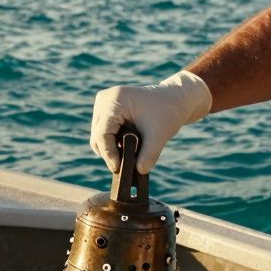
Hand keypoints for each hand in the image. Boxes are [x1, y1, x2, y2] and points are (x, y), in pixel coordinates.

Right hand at [89, 70, 210, 173]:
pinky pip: (103, 132)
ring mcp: (103, 103)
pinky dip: (112, 142)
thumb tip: (140, 171)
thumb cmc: (167, 112)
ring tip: (127, 157)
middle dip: (109, 153)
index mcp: (115, 100)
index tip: (118, 168)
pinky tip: (125, 148)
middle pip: (97, 135)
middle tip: (123, 167)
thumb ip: (150, 154)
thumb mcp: (160, 134)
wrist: (173, 99)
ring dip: (110, 149)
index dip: (108, 153)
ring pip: (98, 135)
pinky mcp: (106, 109)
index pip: (102, 133)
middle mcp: (104, 100)